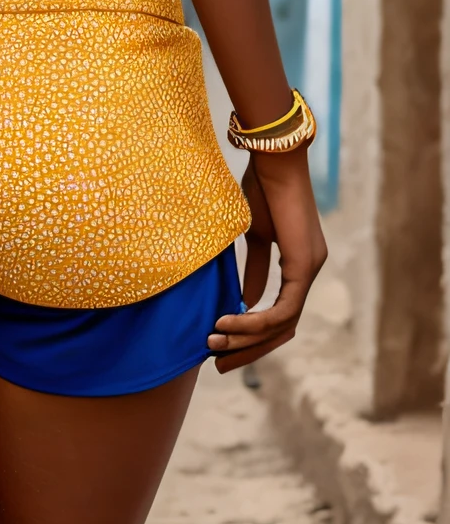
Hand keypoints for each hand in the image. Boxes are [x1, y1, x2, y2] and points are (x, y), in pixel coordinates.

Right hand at [206, 150, 326, 371]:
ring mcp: (310, 270)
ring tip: (213, 343)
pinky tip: (226, 322)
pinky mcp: (303, 267)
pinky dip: (253, 322)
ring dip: (247, 340)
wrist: (274, 160)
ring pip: (282, 326)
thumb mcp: (254, 236)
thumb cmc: (261, 188)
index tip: (222, 345)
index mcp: (300, 264)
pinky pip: (281, 310)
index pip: (281, 315)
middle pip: (283, 330)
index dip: (253, 336)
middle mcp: (310, 270)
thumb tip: (245, 302)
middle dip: (250, 351)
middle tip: (218, 364)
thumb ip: (253, 270)